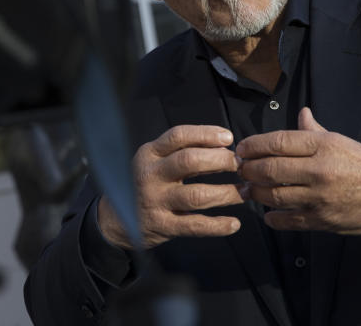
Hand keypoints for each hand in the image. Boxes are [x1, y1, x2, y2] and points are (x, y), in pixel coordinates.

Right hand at [98, 125, 243, 248]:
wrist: (116, 219)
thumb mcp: (156, 161)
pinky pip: (194, 226)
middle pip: (189, 161)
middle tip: (239, 165)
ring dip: (226, 193)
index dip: (206, 134)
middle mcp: (150, 175)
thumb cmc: (146, 183)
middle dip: (220, 161)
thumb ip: (183, 153)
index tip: (229, 138)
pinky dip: (218, 226)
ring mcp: (155, 201)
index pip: (179, 136)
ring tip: (245, 192)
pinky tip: (234, 223)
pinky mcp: (162, 226)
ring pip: (196, 195)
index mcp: (150, 153)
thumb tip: (224, 147)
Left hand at [236, 107, 360, 234]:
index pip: (277, 141)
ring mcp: (321, 197)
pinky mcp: (324, 220)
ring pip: (275, 195)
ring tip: (249, 188)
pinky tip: (268, 213)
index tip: (241, 149)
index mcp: (323, 145)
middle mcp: (320, 170)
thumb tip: (301, 113)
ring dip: (256, 192)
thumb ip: (314, 130)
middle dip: (248, 169)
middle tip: (240, 169)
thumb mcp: (340, 140)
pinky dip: (274, 218)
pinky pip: (289, 220)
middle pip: (270, 169)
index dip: (253, 145)